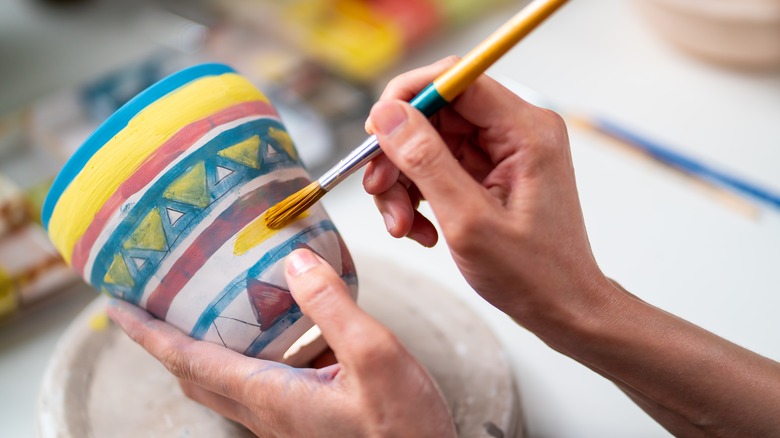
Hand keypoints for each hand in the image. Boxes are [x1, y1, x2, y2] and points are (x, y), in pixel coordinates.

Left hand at [108, 248, 455, 437]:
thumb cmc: (403, 429)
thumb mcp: (374, 357)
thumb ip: (332, 307)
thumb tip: (293, 261)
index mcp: (270, 395)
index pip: (188, 360)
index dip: (147, 333)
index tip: (116, 306)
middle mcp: (266, 410)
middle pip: (194, 374)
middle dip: (163, 340)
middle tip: (151, 304)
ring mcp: (283, 418)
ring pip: (223, 381)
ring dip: (200, 347)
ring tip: (203, 308)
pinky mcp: (304, 418)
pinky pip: (257, 382)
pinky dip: (244, 353)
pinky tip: (279, 328)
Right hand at [364, 57, 609, 326]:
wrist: (561, 308)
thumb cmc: (533, 274)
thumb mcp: (468, 219)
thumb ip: (426, 161)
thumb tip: (387, 116)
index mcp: (526, 131)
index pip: (455, 79)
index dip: (407, 96)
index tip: (374, 130)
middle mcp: (516, 131)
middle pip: (435, 114)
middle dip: (398, 154)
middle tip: (380, 191)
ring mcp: (502, 152)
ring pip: (428, 142)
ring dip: (404, 182)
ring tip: (402, 226)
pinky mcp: (489, 172)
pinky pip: (437, 167)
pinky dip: (418, 196)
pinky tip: (421, 230)